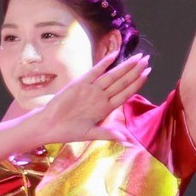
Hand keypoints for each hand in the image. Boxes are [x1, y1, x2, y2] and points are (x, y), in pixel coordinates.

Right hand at [32, 52, 151, 142]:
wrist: (48, 126)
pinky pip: (94, 71)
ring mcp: (90, 89)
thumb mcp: (89, 134)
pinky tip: (114, 55)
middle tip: (147, 59)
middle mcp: (100, 96)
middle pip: (122, 82)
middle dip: (135, 70)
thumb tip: (125, 140)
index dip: (137, 83)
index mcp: (105, 108)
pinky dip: (104, 63)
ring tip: (138, 56)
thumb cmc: (67, 132)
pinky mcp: (79, 84)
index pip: (125, 93)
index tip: (148, 73)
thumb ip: (107, 134)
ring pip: (112, 76)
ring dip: (125, 66)